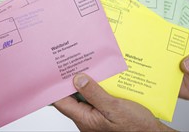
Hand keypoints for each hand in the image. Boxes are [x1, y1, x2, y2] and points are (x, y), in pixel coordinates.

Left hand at [53, 73, 174, 131]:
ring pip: (84, 96)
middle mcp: (87, 118)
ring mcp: (95, 116)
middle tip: (73, 64)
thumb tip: (78, 79)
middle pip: (72, 98)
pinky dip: (96, 87)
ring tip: (87, 67)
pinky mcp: (104, 112)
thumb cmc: (135, 127)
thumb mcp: (114, 108)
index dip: (55, 88)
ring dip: (86, 83)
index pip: (62, 103)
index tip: (54, 72)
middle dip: (72, 81)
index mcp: (85, 119)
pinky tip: (101, 77)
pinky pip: (95, 98)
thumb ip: (95, 93)